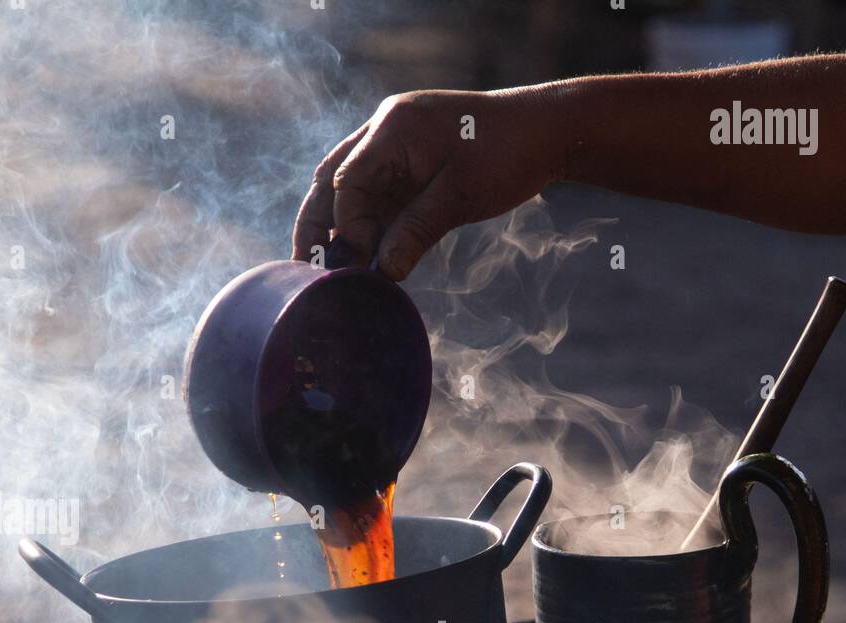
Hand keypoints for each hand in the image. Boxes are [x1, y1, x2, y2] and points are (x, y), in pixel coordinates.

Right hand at [293, 86, 567, 280]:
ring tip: (321, 271)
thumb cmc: (506, 155)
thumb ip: (417, 230)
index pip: (347, 180)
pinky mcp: (405, 170)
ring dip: (333, 229)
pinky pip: (371, 199)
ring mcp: (391, 150)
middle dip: (315, 226)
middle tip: (303, 271)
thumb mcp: (461, 196)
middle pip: (330, 181)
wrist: (542, 133)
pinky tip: (356, 260)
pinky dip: (361, 228)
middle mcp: (383, 134)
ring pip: (345, 191)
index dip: (346, 226)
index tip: (357, 263)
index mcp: (393, 127)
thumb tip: (382, 271)